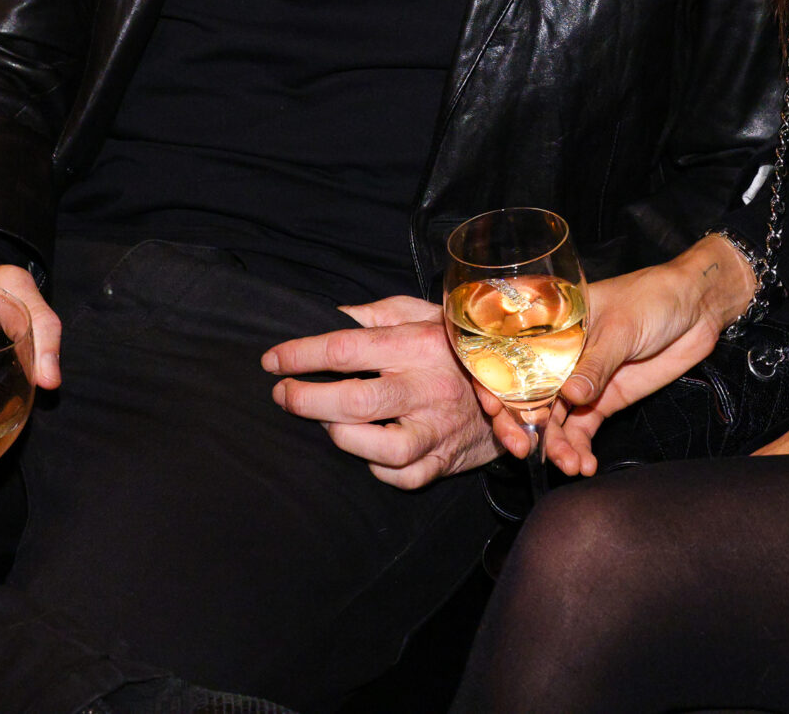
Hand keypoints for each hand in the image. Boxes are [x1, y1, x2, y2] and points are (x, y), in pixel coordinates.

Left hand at [262, 297, 501, 489]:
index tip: (273, 360)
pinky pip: (401, 475)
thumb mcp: (423, 314)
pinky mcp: (443, 462)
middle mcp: (430, 387)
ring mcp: (438, 429)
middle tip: (282, 394)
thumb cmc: (456, 347)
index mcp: (420, 344)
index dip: (301, 354)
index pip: (348, 348)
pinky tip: (363, 448)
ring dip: (340, 435)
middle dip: (305, 398)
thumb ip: (375, 314)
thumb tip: (328, 317)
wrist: (516, 386)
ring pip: (380, 446)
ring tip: (324, 422)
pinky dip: (374, 466)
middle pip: (356, 400)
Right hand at [483, 235, 757, 477]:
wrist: (696, 309)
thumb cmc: (653, 298)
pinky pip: (583, 431)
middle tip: (527, 451)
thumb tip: (570, 395)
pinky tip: (585, 466)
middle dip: (523, 427)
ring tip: (570, 465)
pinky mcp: (603, 400)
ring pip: (555, 420)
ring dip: (557, 446)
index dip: (494, 382)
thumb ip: (597, 362)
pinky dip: (581, 450)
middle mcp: (557, 357)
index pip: (510, 355)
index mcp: (550, 326)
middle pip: (526, 396)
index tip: (494, 409)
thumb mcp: (622, 326)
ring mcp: (579, 382)